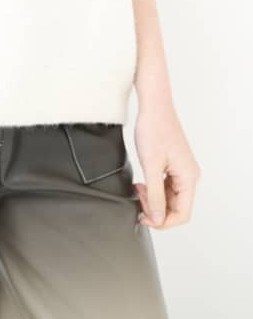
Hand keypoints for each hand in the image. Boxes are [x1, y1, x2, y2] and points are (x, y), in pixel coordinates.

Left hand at [133, 101, 200, 230]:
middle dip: (155, 208)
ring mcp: (182, 170)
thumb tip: (157, 219)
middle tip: (138, 198)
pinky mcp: (174, 165)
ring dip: (153, 199)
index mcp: (189, 178)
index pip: (182, 214)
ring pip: (170, 198)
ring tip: (138, 189)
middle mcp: (189, 176)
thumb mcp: (151, 166)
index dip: (163, 221)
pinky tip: (142, 183)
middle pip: (176, 207)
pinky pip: (167, 186)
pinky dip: (154, 189)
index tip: (144, 217)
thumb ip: (155, 195)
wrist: (154, 106)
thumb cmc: (153, 130)